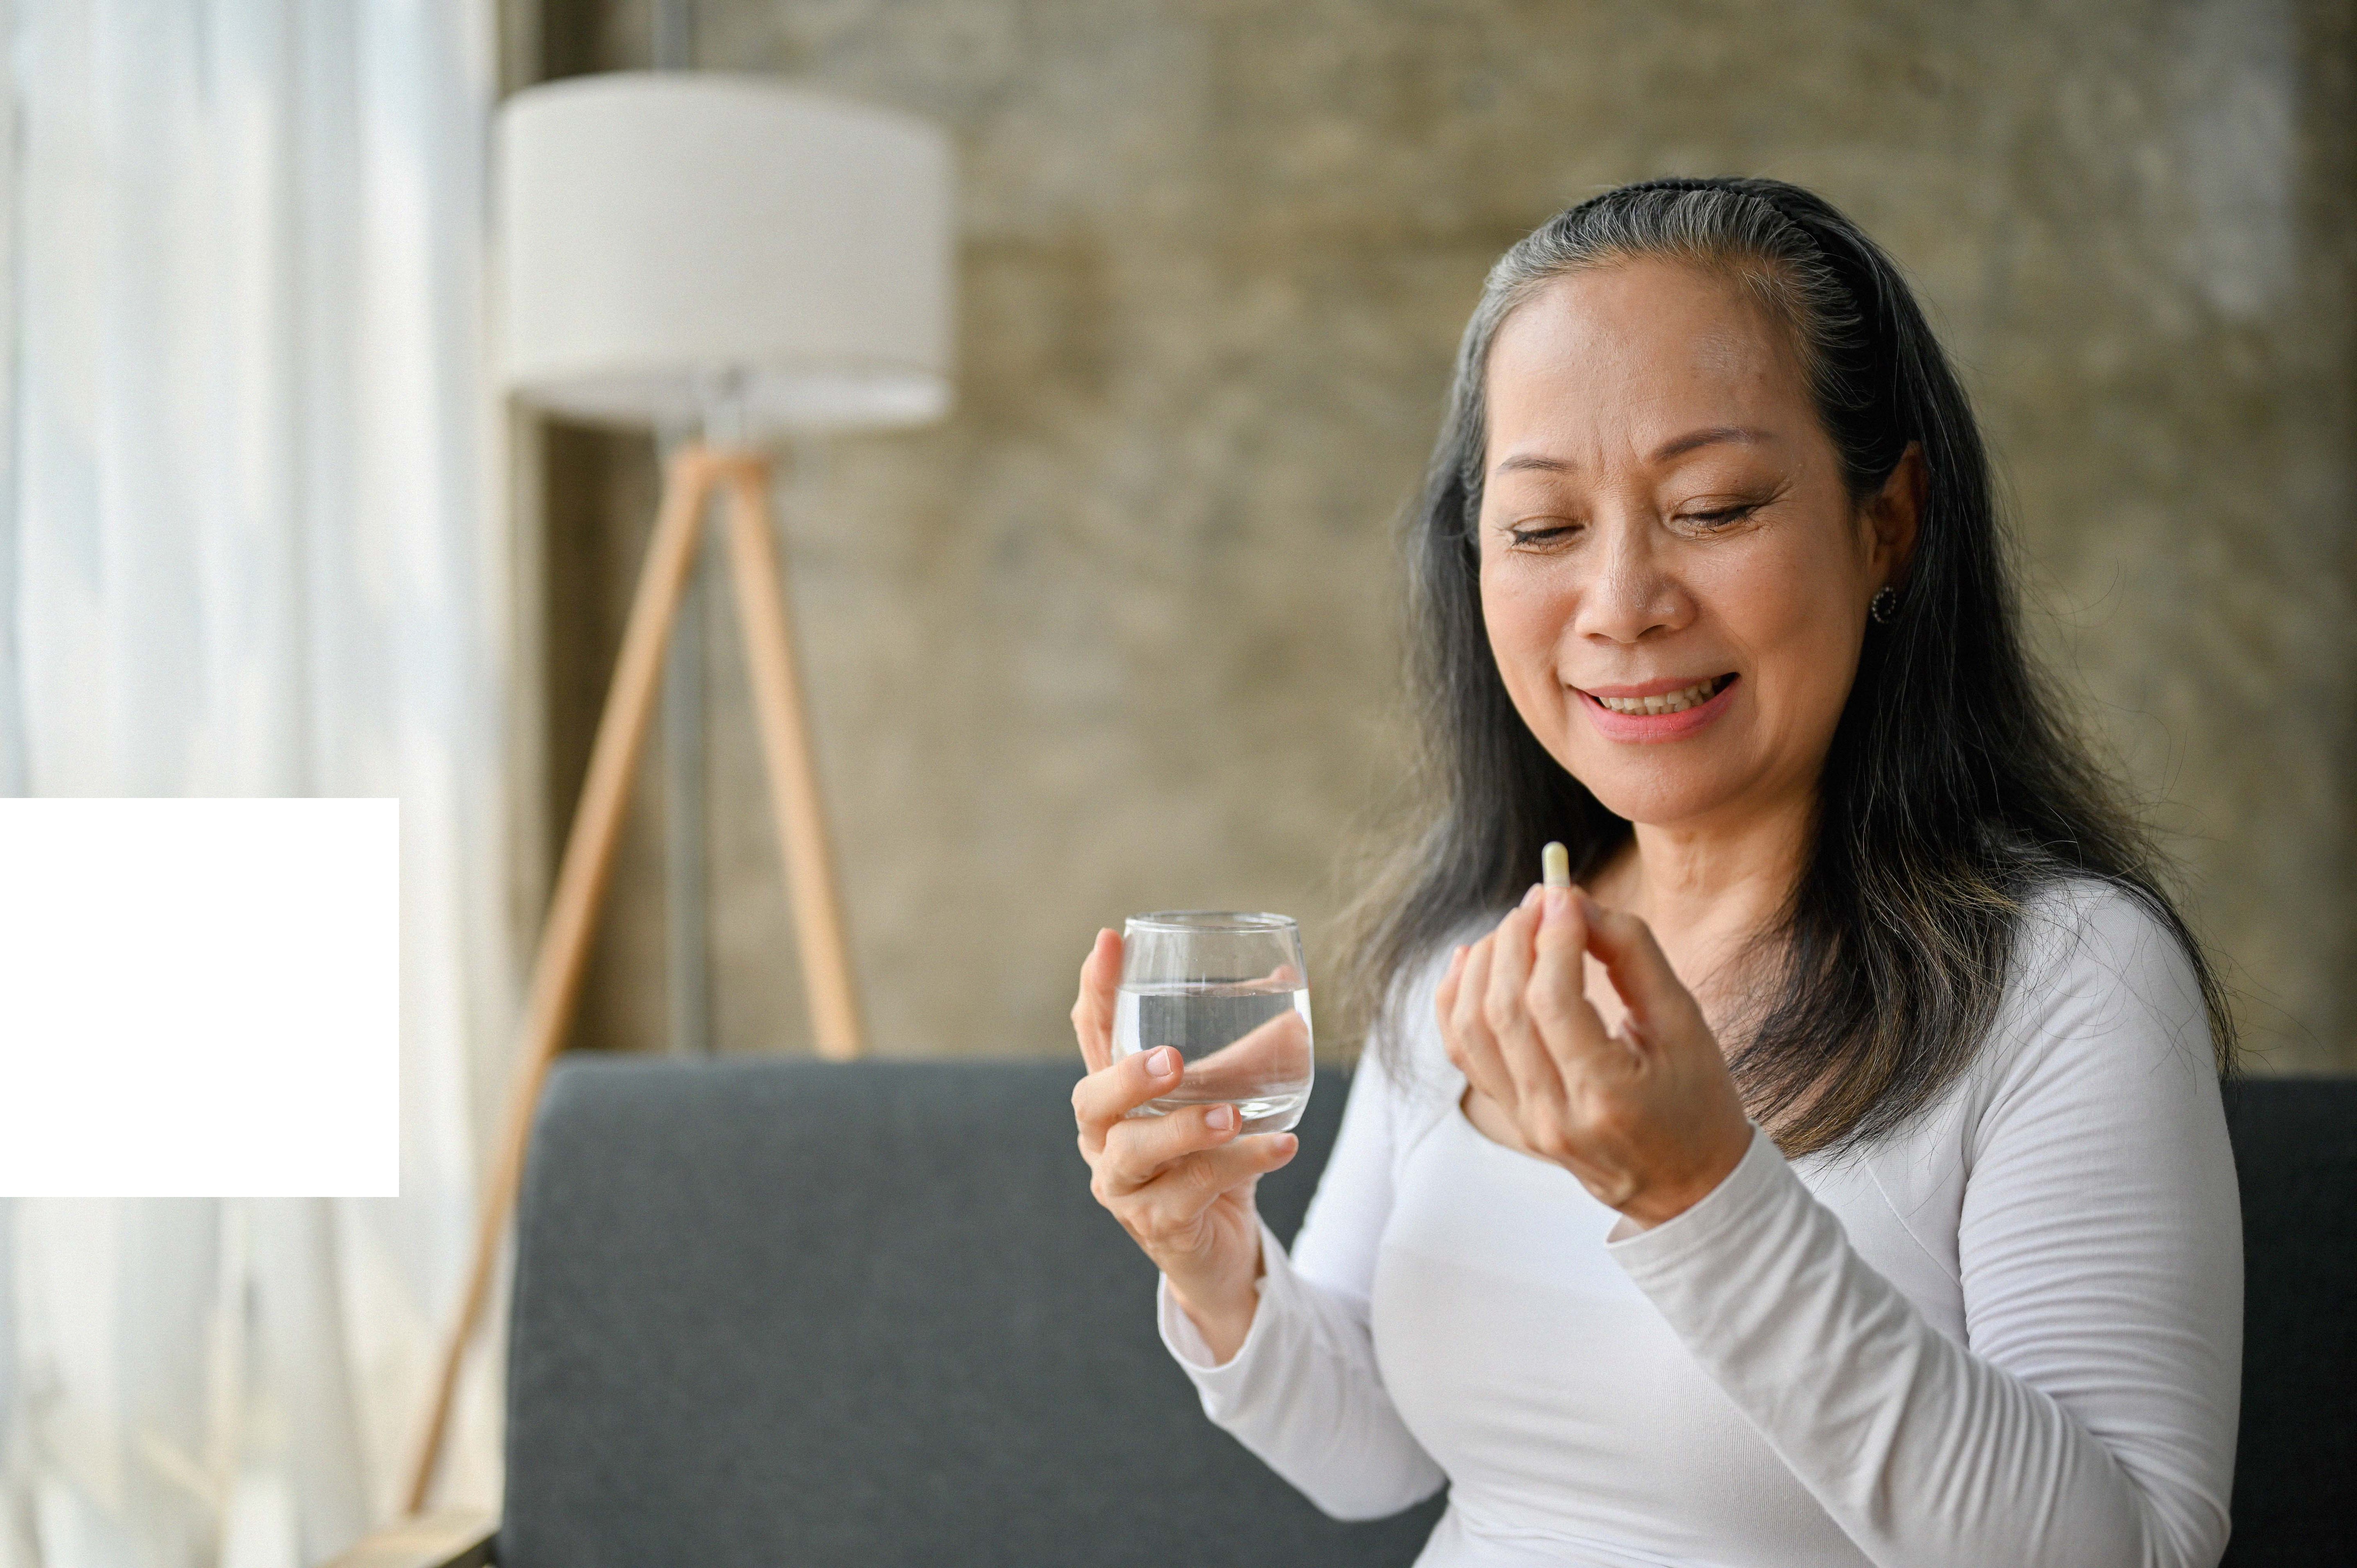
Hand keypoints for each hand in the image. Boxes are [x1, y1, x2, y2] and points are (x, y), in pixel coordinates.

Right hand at [1070, 928, 1299, 1357]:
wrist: (1219, 1254)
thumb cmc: (1211, 1162)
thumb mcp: (1228, 1100)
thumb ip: (1247, 1052)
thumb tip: (1289, 988)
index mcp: (1113, 1099)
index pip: (1092, 1036)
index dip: (1097, 990)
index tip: (1110, 941)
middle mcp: (1105, 1141)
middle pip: (1091, 1100)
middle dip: (1125, 1075)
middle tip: (1170, 1059)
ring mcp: (1125, 1188)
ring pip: (1136, 1152)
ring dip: (1183, 1129)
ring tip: (1231, 1115)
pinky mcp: (1159, 1227)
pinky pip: (1194, 1191)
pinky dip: (1240, 1165)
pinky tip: (1282, 1147)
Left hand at [1435, 883, 1752, 1228]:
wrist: (1687, 1187)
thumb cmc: (1698, 1101)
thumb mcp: (1685, 1023)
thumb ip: (1632, 956)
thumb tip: (1575, 903)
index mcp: (1608, 1097)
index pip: (1553, 1003)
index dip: (1553, 938)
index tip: (1565, 895)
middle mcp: (1554, 1116)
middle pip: (1504, 1009)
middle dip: (1516, 939)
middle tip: (1540, 899)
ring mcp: (1525, 1121)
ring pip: (1471, 1027)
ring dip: (1484, 963)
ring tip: (1516, 926)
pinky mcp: (1511, 1117)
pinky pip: (1463, 1050)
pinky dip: (1457, 997)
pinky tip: (1474, 958)